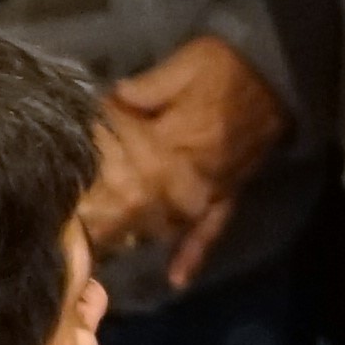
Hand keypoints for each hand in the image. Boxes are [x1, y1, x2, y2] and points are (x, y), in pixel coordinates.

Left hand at [99, 37, 288, 290]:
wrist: (278, 74)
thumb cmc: (226, 66)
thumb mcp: (180, 65)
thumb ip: (144, 89)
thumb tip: (107, 104)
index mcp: (173, 143)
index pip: (124, 172)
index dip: (95, 190)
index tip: (66, 204)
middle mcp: (190, 177)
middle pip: (141, 207)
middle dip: (107, 222)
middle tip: (75, 241)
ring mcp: (210, 190)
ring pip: (168, 223)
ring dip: (139, 238)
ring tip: (106, 256)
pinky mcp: (228, 194)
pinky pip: (211, 230)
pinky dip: (194, 254)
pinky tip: (177, 279)